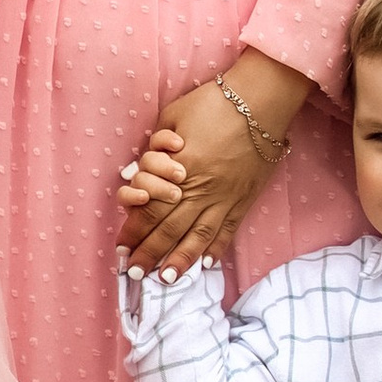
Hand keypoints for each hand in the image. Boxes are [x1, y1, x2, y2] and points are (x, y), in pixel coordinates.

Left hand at [115, 57, 307, 278]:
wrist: (260, 100)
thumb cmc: (213, 102)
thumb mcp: (173, 116)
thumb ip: (156, 145)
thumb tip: (142, 167)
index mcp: (181, 169)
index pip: (150, 209)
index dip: (133, 231)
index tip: (121, 247)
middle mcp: (201, 189)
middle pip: (170, 229)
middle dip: (150, 254)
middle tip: (134, 274)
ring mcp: (225, 197)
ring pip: (199, 237)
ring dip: (180, 261)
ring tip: (166, 280)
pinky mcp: (244, 198)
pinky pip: (228, 229)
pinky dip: (217, 249)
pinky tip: (206, 265)